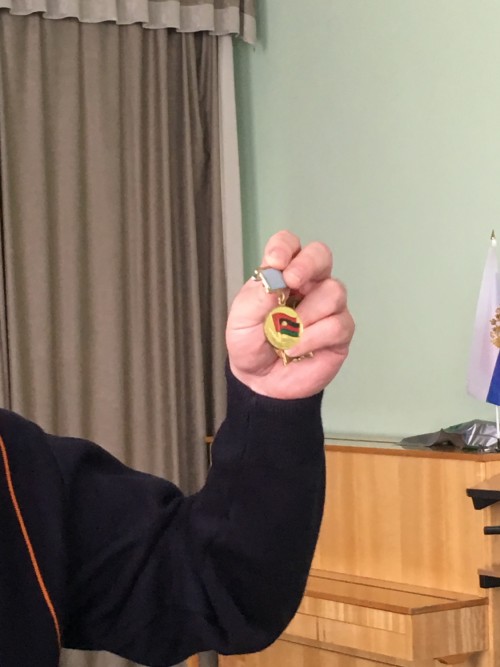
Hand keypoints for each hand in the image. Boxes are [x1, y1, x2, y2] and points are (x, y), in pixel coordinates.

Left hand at [226, 231, 354, 398]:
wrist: (261, 383)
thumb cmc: (250, 346)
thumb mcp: (241, 320)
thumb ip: (257, 297)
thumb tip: (278, 276)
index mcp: (281, 275)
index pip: (289, 245)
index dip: (285, 247)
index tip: (275, 262)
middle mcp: (308, 285)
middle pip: (321, 255)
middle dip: (308, 264)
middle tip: (293, 281)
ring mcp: (327, 307)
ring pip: (333, 291)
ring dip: (305, 315)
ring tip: (285, 335)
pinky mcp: (340, 332)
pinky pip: (337, 324)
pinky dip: (313, 337)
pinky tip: (296, 348)